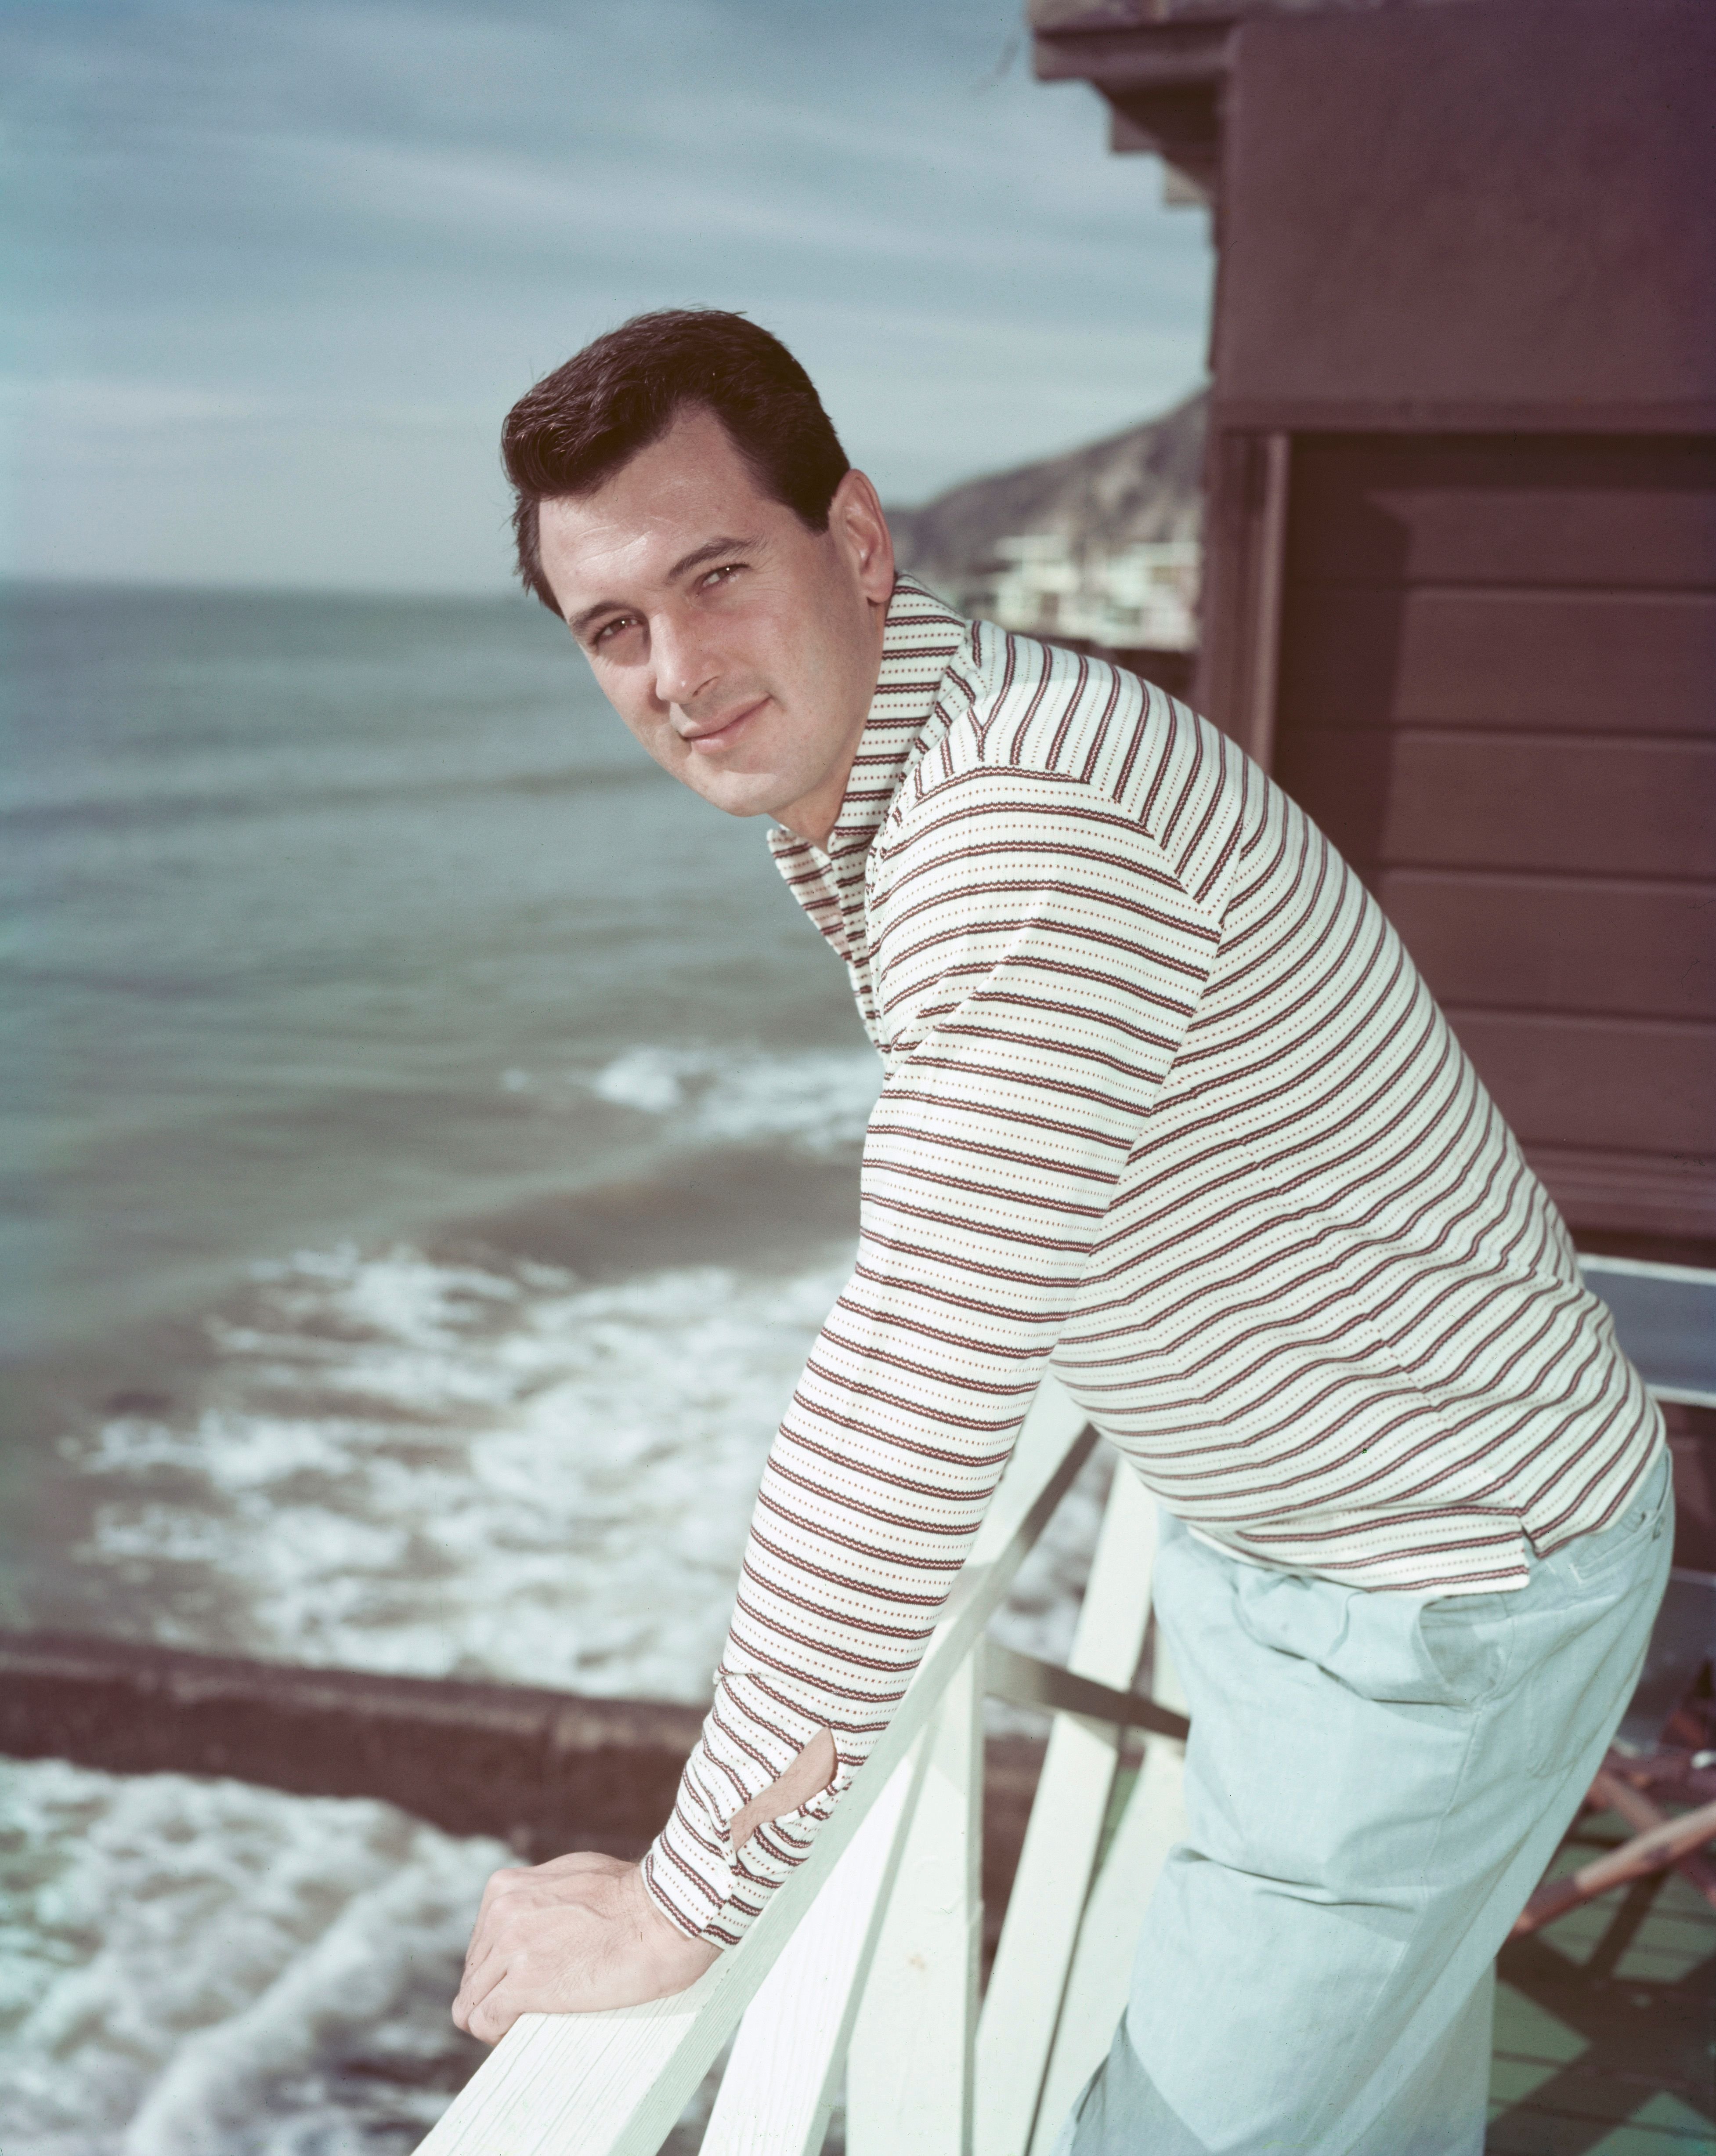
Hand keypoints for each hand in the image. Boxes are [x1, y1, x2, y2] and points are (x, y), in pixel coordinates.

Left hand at [452, 1852, 719, 2042]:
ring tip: (527, 2022)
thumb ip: (542, 1897)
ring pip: (470, 2002)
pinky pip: (482, 2021)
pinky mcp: (525, 1984)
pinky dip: (495, 2033)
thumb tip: (536, 1918)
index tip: (524, 1983)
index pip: (479, 1945)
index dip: (500, 1970)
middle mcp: (501, 1914)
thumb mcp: (572, 1876)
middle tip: (531, 2006)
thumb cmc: (635, 1895)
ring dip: (494, 2016)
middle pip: (473, 1975)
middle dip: (496, 1993)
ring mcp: (511, 1949)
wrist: (665, 1913)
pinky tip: (519, 2031)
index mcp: (507, 1888)